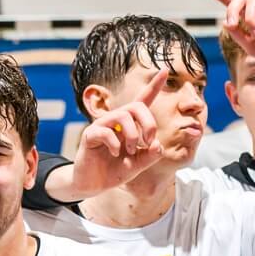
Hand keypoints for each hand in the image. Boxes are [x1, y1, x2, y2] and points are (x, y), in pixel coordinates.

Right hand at [67, 68, 168, 195]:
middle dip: (148, 123)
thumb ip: (150, 156)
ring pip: (122, 116)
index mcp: (130, 125)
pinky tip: (114, 154)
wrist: (94, 185)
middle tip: (148, 142)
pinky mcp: (90, 135)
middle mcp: (116, 121)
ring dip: (132, 135)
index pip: (143, 101)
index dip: (154, 87)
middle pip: (136, 106)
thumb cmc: (115, 170)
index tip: (164, 70)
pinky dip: (114, 144)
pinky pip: (104, 131)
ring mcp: (102, 126)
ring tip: (131, 150)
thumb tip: (157, 144)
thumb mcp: (138, 165)